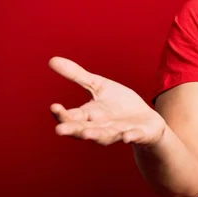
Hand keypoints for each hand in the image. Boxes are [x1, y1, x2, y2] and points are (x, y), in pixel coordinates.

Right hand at [49, 57, 165, 145]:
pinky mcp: (138, 134)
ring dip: (96, 136)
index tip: (54, 106)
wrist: (146, 120)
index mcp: (90, 116)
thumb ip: (77, 76)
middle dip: (72, 130)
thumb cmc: (119, 104)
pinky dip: (130, 136)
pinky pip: (134, 136)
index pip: (72, 116)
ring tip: (87, 135)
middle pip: (84, 130)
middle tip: (59, 130)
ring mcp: (119, 132)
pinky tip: (127, 137)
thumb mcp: (99, 86)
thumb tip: (51, 60)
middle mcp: (101, 127)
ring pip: (105, 137)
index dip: (62, 113)